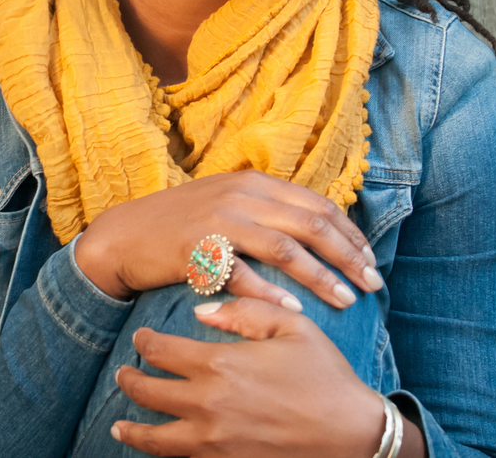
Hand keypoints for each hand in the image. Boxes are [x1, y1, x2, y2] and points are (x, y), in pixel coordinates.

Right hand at [74, 170, 382, 311]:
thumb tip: (318, 229)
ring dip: (321, 277)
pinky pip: (243, 274)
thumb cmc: (181, 225)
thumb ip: (268, 210)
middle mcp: (241, 196)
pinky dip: (272, 293)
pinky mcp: (198, 249)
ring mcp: (219, 221)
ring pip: (285, 249)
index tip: (370, 261)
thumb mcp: (228, 203)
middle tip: (372, 284)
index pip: (317, 205)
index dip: (350, 234)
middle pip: (311, 225)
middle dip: (347, 256)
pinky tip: (294, 311)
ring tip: (346, 300)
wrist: (123, 236)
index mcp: (255, 183)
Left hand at [110, 298, 424, 456]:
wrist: (352, 435)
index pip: (161, 351)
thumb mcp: (291, 326)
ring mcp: (213, 442)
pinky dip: (166, 456)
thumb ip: (243, 311)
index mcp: (219, 365)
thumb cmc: (325, 376)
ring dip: (132, 430)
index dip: (144, 343)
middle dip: (130, 381)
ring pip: (155, 439)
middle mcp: (207, 406)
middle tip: (123, 374)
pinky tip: (160, 450)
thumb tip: (200, 311)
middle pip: (147, 393)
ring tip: (120, 426)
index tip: (141, 339)